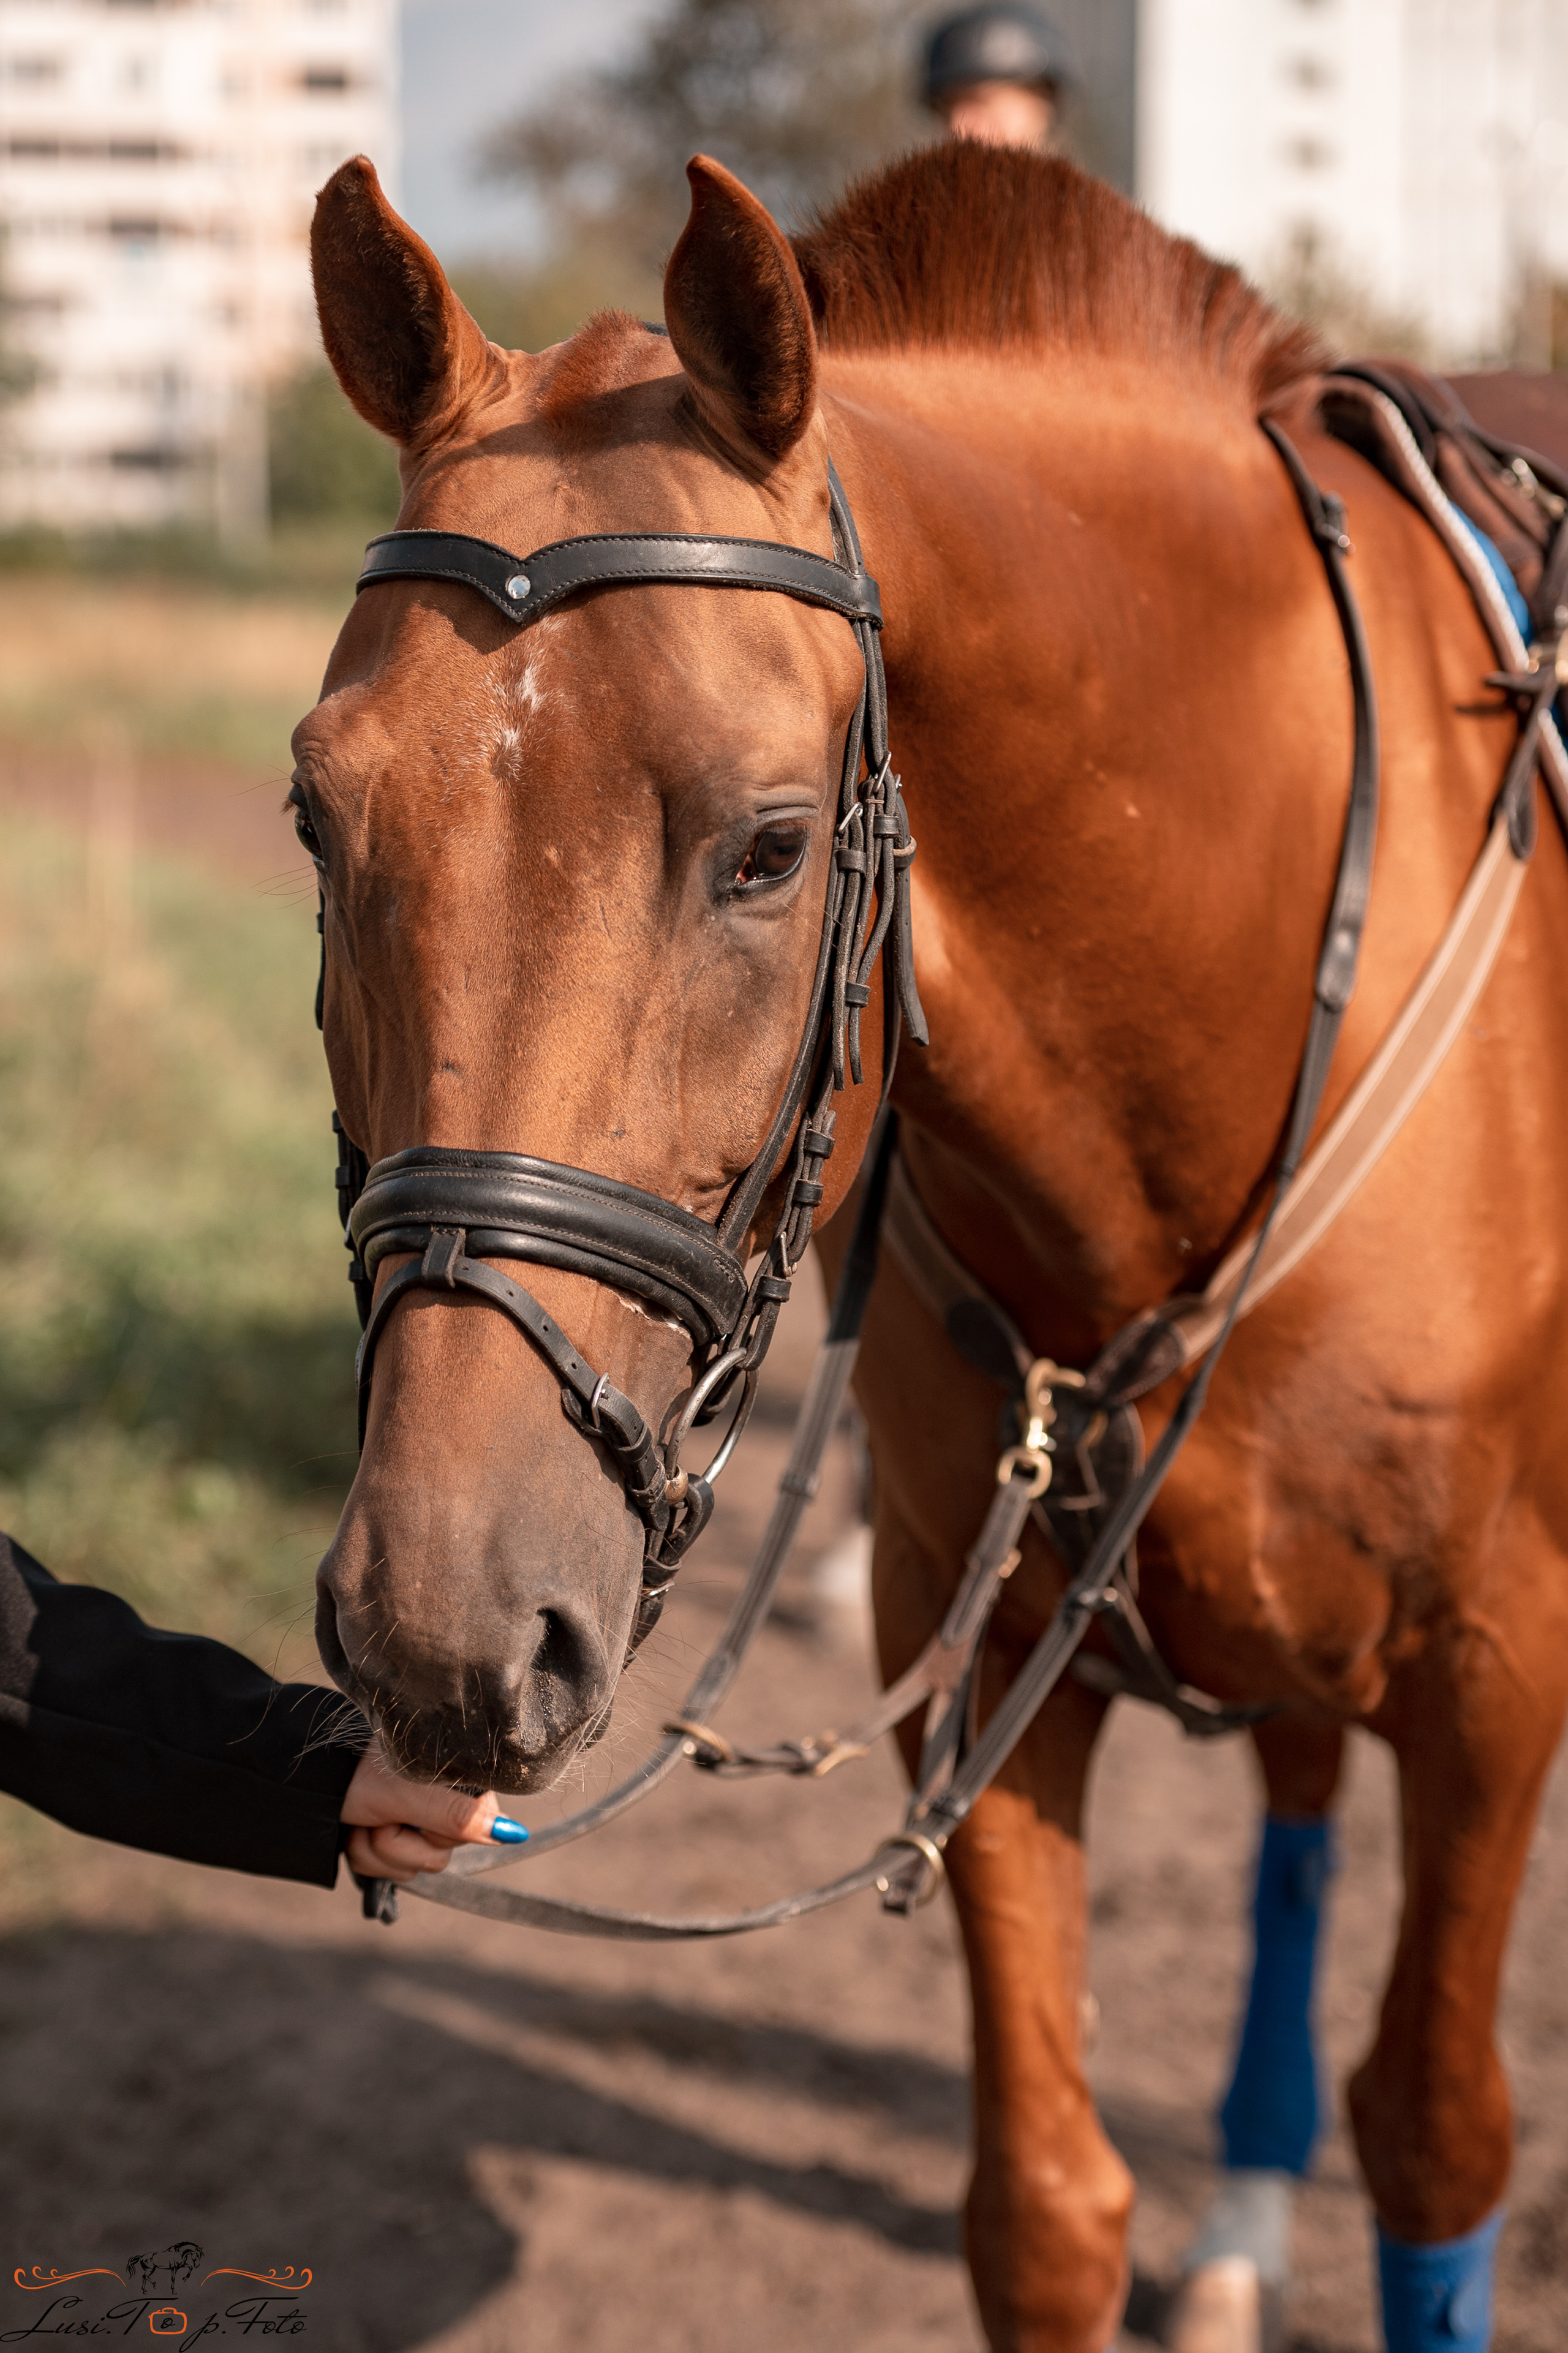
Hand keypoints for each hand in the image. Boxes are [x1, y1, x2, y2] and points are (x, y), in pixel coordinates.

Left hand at [339, 1748, 527, 1883]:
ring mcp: (418, 1826)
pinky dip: (366, 1855)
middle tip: (379, 1813)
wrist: (310, 1779)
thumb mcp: (406, 1794)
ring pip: (411, 1870)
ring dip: (377, 1850)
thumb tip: (511, 1833)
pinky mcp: (394, 1843)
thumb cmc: (358, 1774)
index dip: (434, 1830)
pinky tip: (358, 1829)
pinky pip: (390, 1873)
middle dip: (397, 1842)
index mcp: (460, 1784)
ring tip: (364, 1818)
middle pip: (437, 1857)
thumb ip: (457, 1816)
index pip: (476, 1829)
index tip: (410, 1811)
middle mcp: (446, 1805)